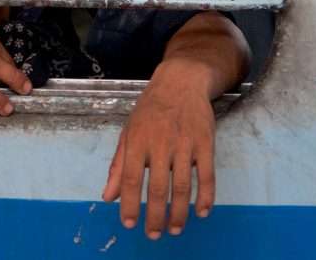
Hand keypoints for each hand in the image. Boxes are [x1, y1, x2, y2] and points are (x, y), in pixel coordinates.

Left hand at [101, 58, 216, 238]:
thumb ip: (118, 166)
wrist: (180, 82)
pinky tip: (201, 212)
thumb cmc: (150, 110)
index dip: (130, 204)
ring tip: (175, 229)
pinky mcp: (205, 143)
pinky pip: (207, 175)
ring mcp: (184, 144)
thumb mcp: (128, 132)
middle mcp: (160, 143)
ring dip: (179, 212)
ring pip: (182, 186)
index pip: (132, 178)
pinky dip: (205, 196)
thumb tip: (108, 196)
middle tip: (153, 234)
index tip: (129, 224)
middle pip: (158, 187)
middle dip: (155, 216)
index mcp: (137, 140)